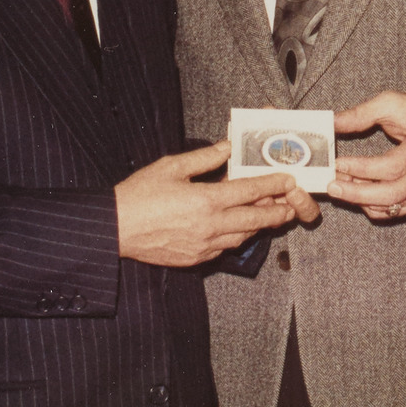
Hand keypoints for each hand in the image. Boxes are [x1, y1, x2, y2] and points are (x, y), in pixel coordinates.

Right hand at [115, 141, 310, 265]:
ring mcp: (203, 246)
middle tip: (292, 206)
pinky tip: (238, 231)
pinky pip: (224, 249)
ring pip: (243, 238)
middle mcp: (210, 226)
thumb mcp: (171, 167)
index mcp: (206, 200)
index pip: (250, 192)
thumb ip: (204, 158)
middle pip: (255, 220)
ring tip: (269, 216)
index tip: (288, 179)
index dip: (273, 185)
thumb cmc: (139, 194)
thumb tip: (227, 147)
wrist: (113, 229)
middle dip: (277, 212)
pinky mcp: (194, 259)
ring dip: (258, 227)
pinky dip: (236, 239)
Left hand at [328, 91, 405, 220]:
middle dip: (356, 193)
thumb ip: (363, 113)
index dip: (362, 168)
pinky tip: (358, 194)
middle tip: (332, 186)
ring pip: (390, 207)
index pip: (391, 166)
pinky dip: (373, 207)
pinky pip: (394, 211)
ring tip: (341, 186)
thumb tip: (333, 123)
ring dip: (361, 200)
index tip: (338, 164)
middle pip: (390, 194)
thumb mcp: (394, 103)